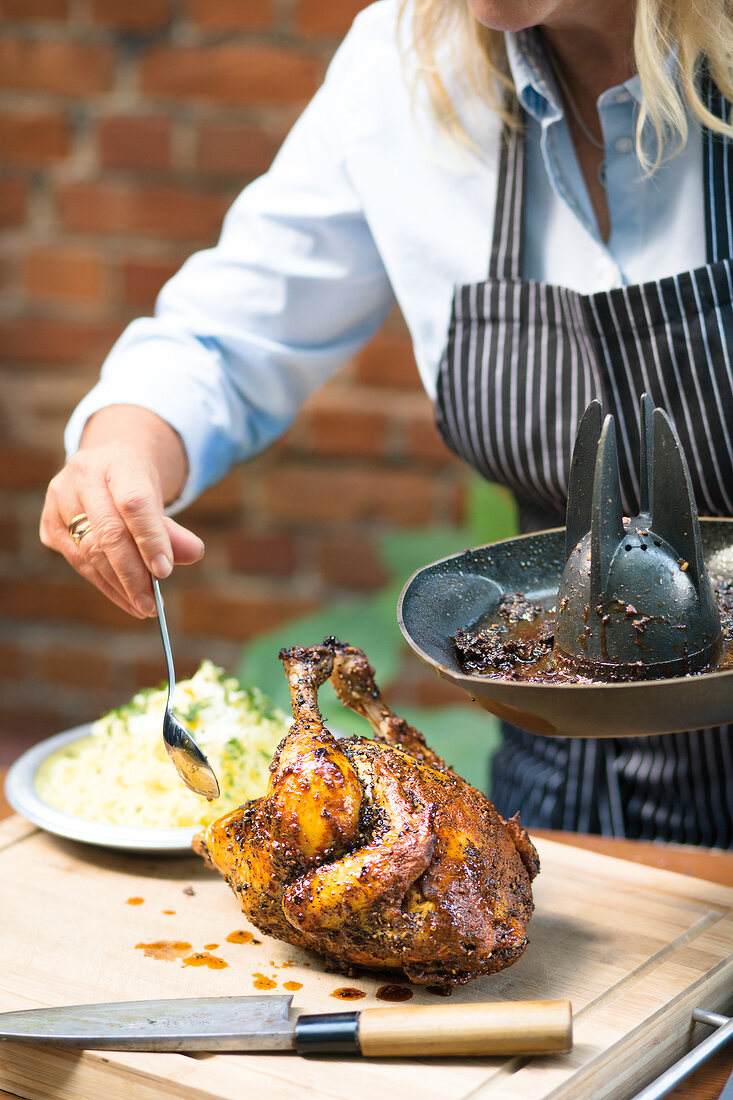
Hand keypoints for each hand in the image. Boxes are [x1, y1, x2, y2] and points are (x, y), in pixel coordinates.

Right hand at [40, 410, 204, 617]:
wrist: (103, 470)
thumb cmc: (135, 487)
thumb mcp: (158, 499)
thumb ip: (174, 529)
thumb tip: (193, 554)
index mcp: (117, 460)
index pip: (134, 502)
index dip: (149, 539)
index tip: (164, 572)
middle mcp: (82, 475)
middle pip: (108, 533)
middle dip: (133, 574)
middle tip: (152, 604)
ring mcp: (59, 499)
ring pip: (90, 552)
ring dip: (119, 586)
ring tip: (143, 606)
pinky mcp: (49, 524)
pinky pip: (78, 562)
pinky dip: (104, 585)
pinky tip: (125, 598)